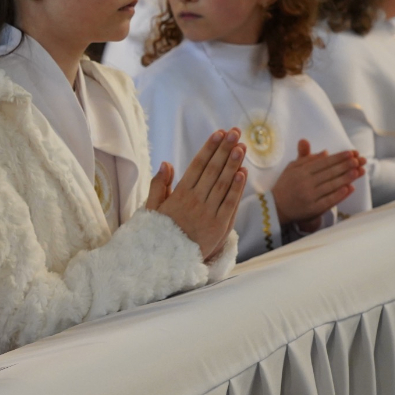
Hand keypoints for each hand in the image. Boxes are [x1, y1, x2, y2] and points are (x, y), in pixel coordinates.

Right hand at [146, 129, 248, 259]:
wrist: (166, 262)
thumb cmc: (158, 233)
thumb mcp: (152, 209)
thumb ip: (159, 185)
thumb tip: (166, 163)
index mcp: (179, 195)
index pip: (197, 166)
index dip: (209, 148)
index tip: (218, 134)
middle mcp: (195, 202)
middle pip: (212, 170)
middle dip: (224, 149)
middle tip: (235, 132)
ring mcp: (209, 214)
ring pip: (223, 184)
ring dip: (233, 164)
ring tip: (241, 146)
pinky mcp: (219, 227)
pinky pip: (229, 204)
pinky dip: (236, 188)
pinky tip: (242, 173)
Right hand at [271, 140, 364, 230]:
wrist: (275, 207)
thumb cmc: (286, 186)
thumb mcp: (291, 168)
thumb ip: (306, 159)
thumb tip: (326, 152)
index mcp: (300, 172)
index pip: (322, 163)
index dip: (337, 157)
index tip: (350, 153)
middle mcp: (304, 183)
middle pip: (328, 173)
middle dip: (345, 166)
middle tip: (358, 160)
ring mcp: (309, 197)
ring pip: (331, 186)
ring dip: (346, 178)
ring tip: (358, 171)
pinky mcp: (313, 209)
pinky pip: (329, 201)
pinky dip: (340, 194)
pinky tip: (349, 188)